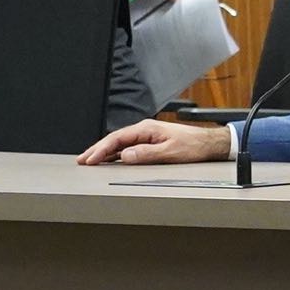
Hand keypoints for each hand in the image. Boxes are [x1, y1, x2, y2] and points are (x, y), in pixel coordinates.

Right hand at [79, 115, 232, 165]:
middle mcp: (144, 130)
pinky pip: (128, 147)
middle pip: (114, 139)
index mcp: (146, 128)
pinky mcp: (150, 142)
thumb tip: (125, 155)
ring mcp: (147, 136)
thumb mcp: (169, 151)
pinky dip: (115, 154)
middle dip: (96, 149)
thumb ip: (146, 154)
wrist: (207, 143)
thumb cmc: (193, 146)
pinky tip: (109, 160)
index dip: (101, 149)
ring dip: (104, 152)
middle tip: (82, 160)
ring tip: (90, 160)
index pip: (117, 138)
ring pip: (120, 143)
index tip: (90, 159)